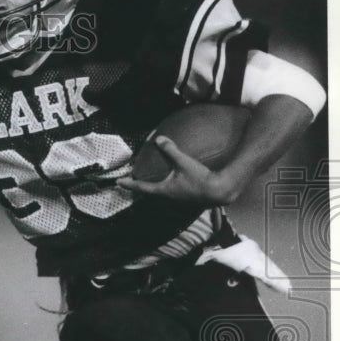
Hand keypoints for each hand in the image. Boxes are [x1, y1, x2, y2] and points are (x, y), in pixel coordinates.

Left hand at [117, 136, 242, 205]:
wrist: (220, 191)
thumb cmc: (200, 178)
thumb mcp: (183, 162)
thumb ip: (170, 150)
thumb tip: (159, 138)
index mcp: (163, 191)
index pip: (141, 187)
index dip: (129, 184)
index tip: (118, 182)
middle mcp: (167, 199)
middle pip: (147, 195)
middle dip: (138, 188)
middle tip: (130, 183)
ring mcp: (176, 202)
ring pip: (158, 197)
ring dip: (151, 191)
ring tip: (146, 184)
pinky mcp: (185, 201)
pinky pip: (169, 196)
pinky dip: (162, 191)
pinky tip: (168, 186)